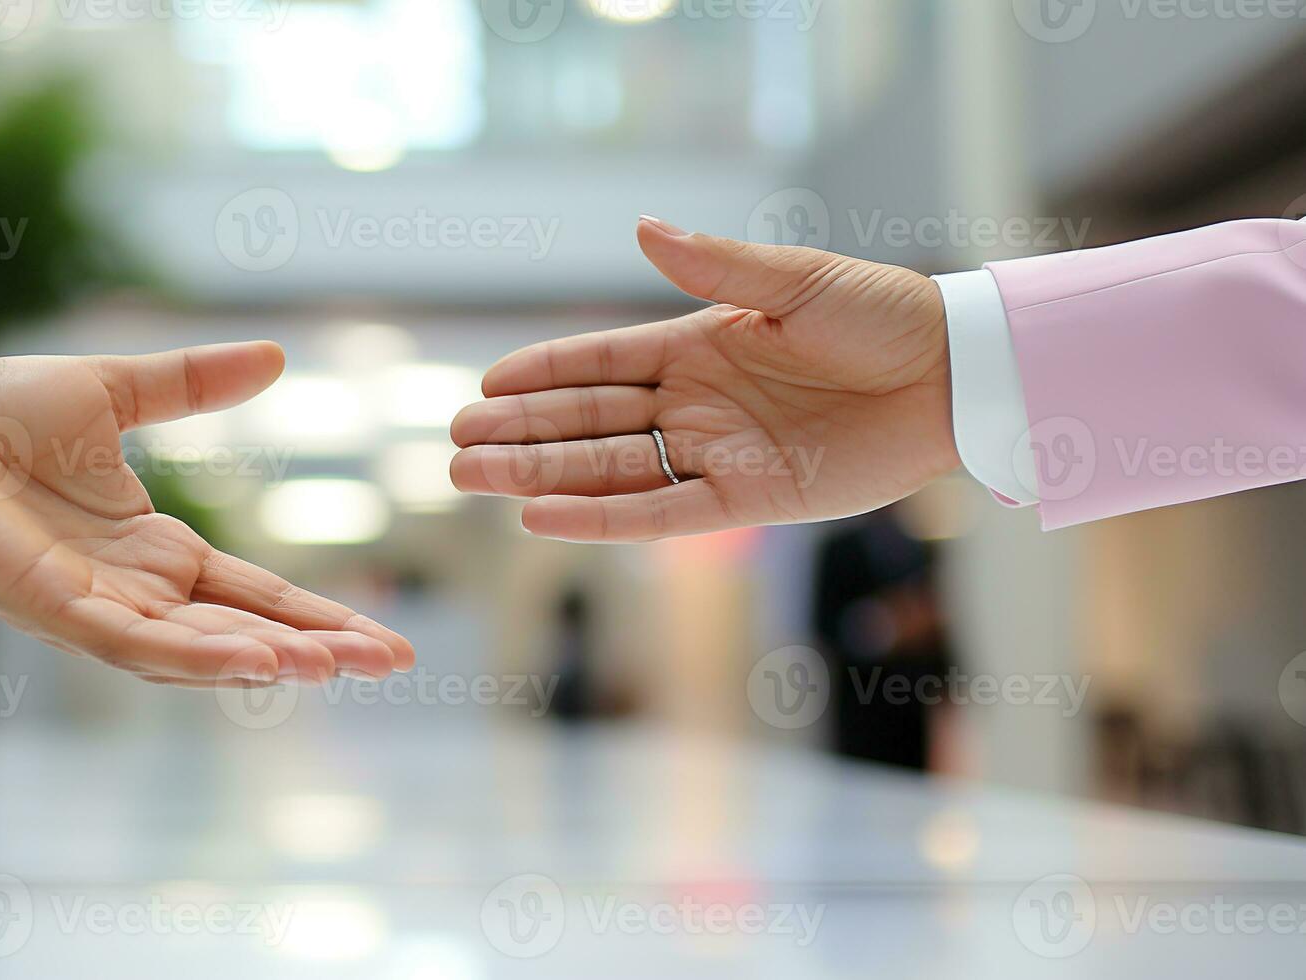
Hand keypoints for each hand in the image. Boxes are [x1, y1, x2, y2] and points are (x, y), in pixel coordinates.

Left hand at [0, 345, 413, 685]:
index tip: (383, 636)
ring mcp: (96, 606)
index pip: (254, 593)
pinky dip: (196, 658)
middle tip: (392, 661)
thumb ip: (193, 383)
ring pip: (198, 651)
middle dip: (317, 649)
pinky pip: (134, 644)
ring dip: (267, 659)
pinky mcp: (52, 607)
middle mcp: (135, 589)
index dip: (318, 614)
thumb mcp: (118, 388)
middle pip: (244, 631)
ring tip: (336, 665)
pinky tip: (255, 662)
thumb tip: (275, 355)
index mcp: (155, 549)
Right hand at [450, 217, 958, 540]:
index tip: (483, 388)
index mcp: (698, 347)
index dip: (541, 375)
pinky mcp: (747, 501)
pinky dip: (602, 519)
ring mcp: (715, 455)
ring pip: (608, 471)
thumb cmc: (879, 316)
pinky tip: (544, 518)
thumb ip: (714, 266)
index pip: (599, 364)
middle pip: (587, 423)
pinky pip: (661, 515)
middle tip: (453, 449)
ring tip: (472, 479)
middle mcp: (695, 405)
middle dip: (519, 435)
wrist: (953, 376)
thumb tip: (641, 228)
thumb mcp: (794, 283)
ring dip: (540, 476)